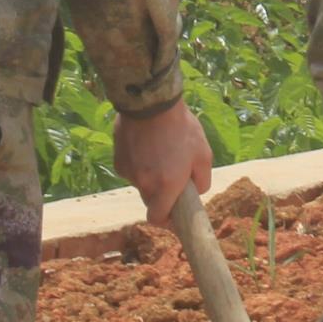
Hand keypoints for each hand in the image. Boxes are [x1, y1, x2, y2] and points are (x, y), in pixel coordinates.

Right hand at [113, 102, 213, 226]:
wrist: (151, 102)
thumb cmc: (182, 128)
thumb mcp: (204, 154)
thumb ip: (202, 181)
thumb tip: (196, 192)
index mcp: (165, 187)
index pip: (158, 219)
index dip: (166, 220)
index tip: (174, 212)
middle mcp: (144, 184)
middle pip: (150, 200)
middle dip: (161, 194)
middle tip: (173, 174)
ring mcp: (128, 172)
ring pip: (141, 183)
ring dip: (151, 175)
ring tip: (162, 151)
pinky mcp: (118, 159)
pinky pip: (132, 168)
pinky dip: (140, 163)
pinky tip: (148, 144)